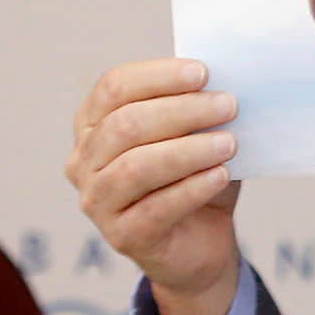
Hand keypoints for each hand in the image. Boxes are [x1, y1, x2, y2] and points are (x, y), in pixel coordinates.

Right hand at [66, 58, 243, 314]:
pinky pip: (156, 208)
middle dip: (182, 111)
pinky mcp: (122, 236)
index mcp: (94, 125)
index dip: (157, 76)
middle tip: (229, 105)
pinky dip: (193, 188)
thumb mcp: (198, 137)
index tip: (203, 73)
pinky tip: (221, 175)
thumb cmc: (197, 177)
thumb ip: (201, 113)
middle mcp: (84, 161)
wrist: (202, 242)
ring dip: (188, 151)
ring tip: (230, 143)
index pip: (113, 88)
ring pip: (136, 167)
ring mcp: (97, 201)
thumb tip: (224, 85)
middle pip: (125, 125)